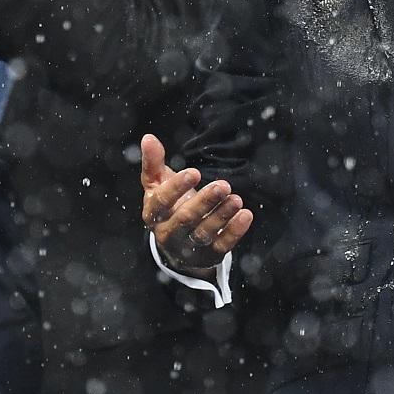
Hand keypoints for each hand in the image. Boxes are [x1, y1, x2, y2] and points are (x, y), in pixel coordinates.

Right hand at [140, 133, 251, 275]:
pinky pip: (222, 246)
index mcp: (153, 215)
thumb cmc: (169, 207)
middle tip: (223, 185)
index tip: (194, 172)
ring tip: (236, 200)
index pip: (161, 203)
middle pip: (185, 219)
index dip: (176, 188)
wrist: (178, 246)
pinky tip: (245, 215)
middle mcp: (168, 234)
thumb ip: (153, 163)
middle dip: (204, 202)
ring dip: (221, 216)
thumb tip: (148, 138)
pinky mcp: (208, 256)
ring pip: (204, 233)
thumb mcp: (157, 186)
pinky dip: (234, 232)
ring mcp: (188, 248)